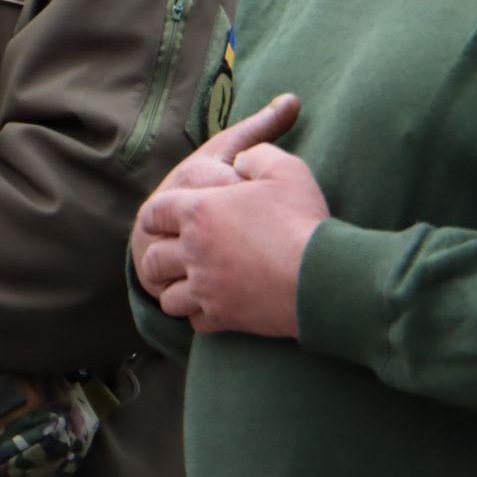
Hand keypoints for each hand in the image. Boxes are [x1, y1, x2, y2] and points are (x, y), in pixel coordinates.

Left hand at [135, 106, 329, 338]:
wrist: (322, 277)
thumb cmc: (302, 219)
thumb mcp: (283, 168)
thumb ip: (254, 155)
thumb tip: (240, 160)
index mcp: (198, 211)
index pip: (154, 213)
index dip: (156, 215)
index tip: (160, 219)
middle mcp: (192, 251)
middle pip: (154, 258)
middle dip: (158, 257)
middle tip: (169, 257)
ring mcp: (205, 287)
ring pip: (169, 296)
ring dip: (174, 290)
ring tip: (187, 286)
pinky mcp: (223, 316)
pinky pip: (196, 321)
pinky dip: (200, 315)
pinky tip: (213, 306)